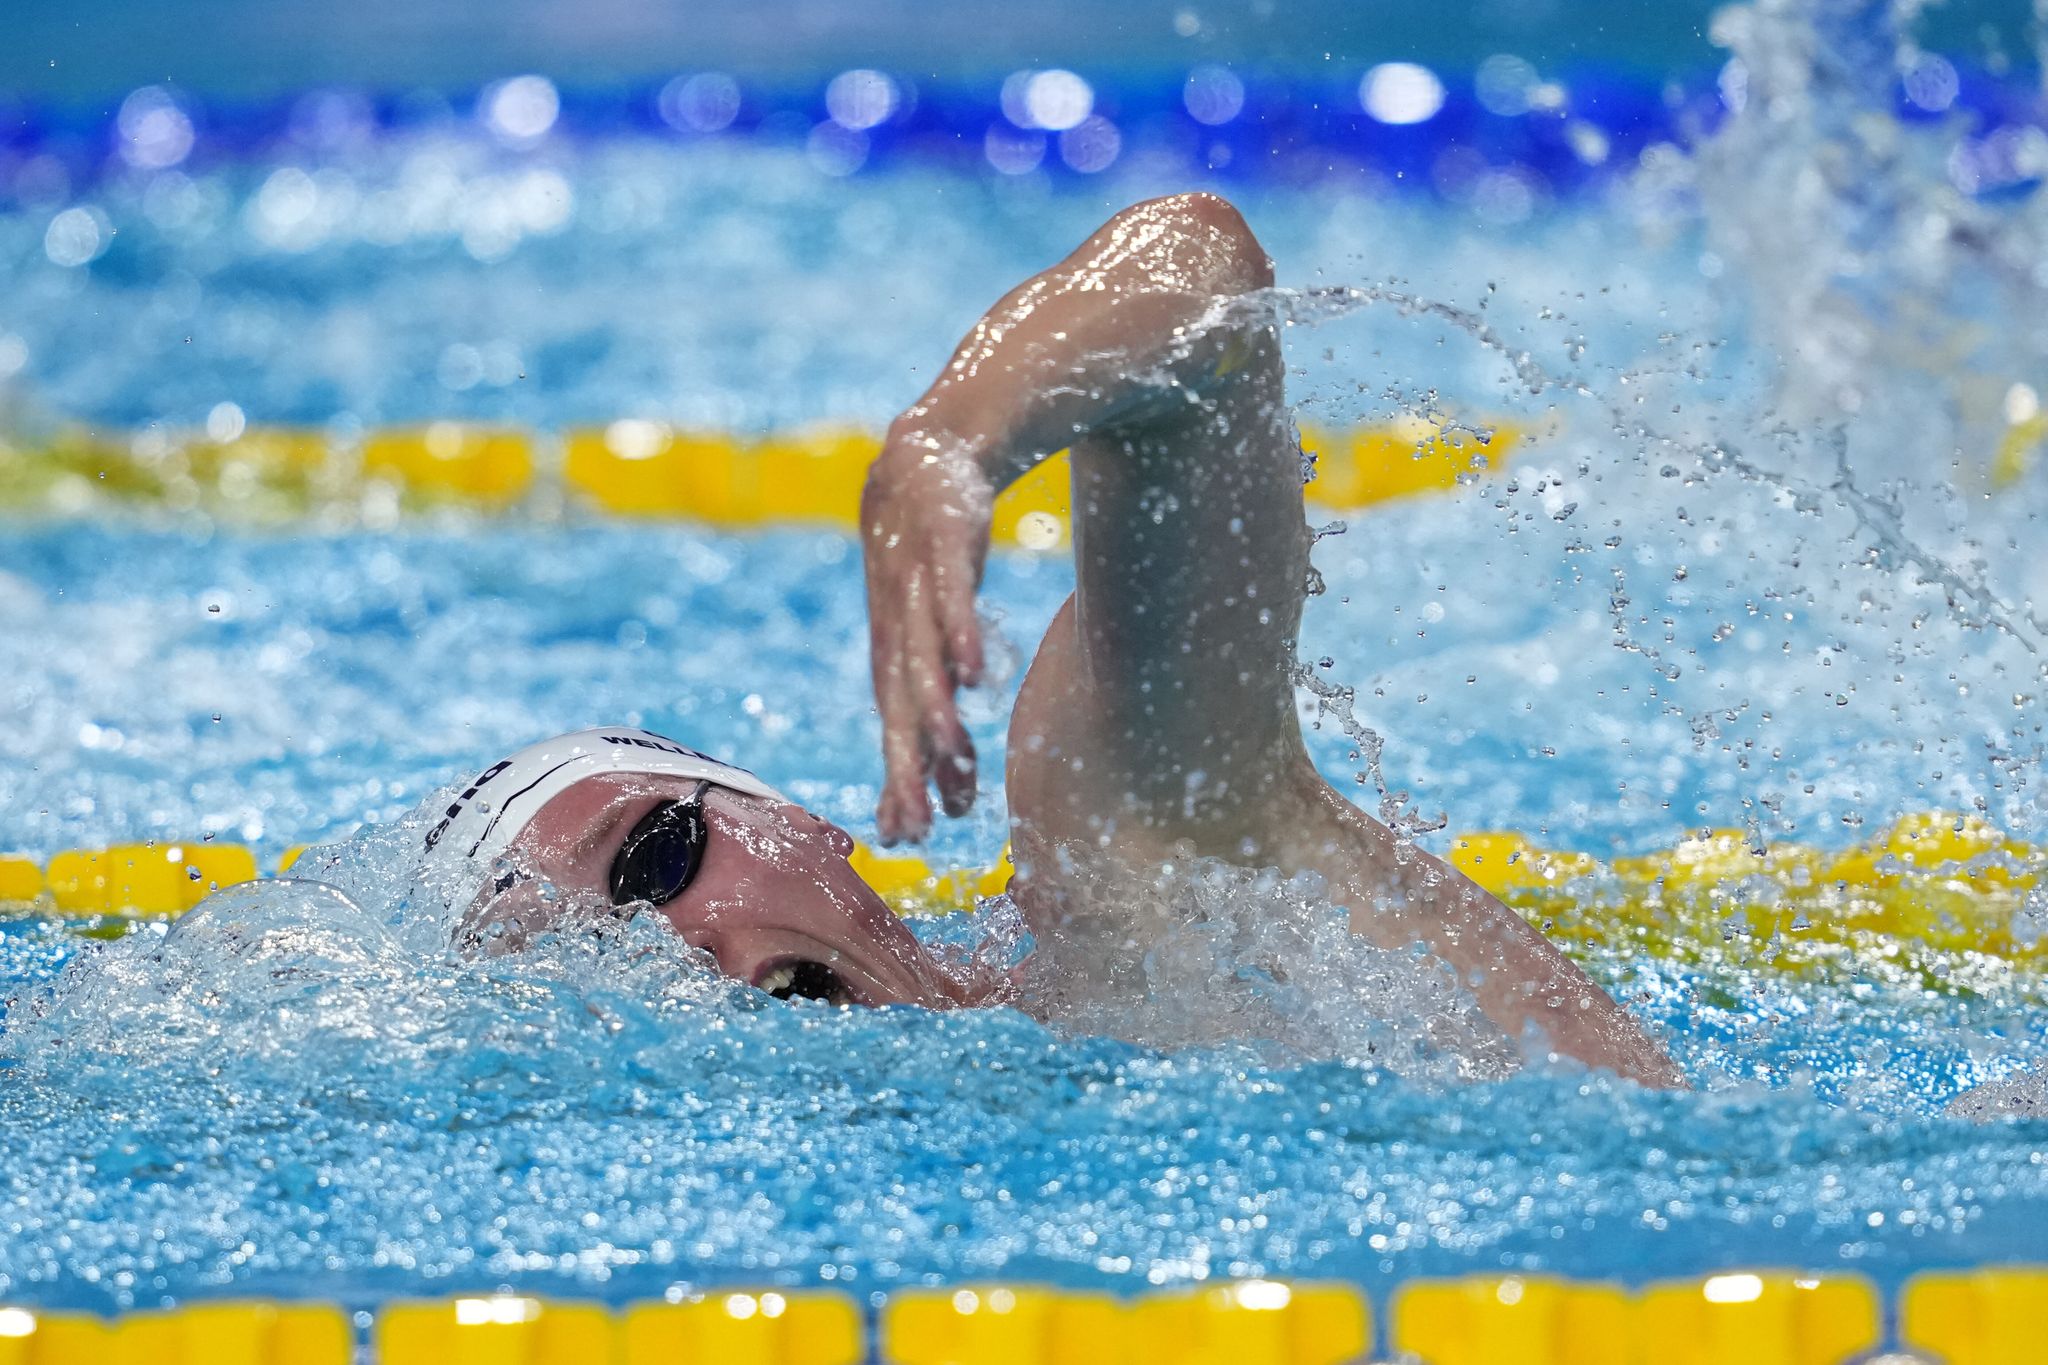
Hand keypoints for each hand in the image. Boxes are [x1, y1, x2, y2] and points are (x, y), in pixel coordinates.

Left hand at [861, 430, 995, 842]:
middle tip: (915, 824)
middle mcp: (897, 630)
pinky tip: (976, 674)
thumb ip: (941, 709)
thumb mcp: (931, 639)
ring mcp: (917, 588)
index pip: (895, 733)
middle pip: (900, 709)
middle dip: (905, 768)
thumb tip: (954, 785)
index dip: (900, 783)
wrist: (923, 458)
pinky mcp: (944, 548)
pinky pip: (954, 599)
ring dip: (937, 708)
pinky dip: (962, 635)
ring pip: (925, 660)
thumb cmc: (928, 565)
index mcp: (892, 656)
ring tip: (953, 754)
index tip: (909, 838)